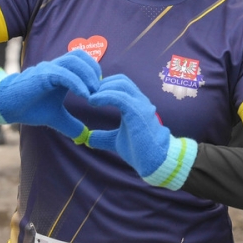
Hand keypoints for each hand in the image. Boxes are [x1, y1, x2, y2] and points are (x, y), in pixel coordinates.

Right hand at [0, 49, 101, 141]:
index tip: (101, 90)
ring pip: (74, 61)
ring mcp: (49, 68)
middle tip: (100, 90)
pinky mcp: (43, 75)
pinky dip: (77, 83)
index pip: (83, 61)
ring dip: (88, 75)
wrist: (6, 106)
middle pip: (81, 56)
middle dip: (94, 71)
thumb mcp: (54, 116)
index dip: (94, 72)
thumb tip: (84, 137)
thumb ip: (70, 123)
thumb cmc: (29, 107)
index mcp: (61, 72)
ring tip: (94, 93)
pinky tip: (85, 95)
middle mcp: (56, 66)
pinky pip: (64, 74)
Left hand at [85, 74, 196, 188]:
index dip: (106, 85)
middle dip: (103, 84)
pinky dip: (104, 96)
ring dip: (103, 89)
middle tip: (88, 94)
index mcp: (136, 104)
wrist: (154, 162)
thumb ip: (103, 137)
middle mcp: (140, 101)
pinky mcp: (138, 112)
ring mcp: (141, 105)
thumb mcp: (116, 140)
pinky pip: (120, 97)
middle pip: (121, 80)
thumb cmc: (139, 150)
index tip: (91, 94)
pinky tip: (93, 102)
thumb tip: (88, 139)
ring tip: (90, 98)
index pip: (122, 84)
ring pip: (121, 85)